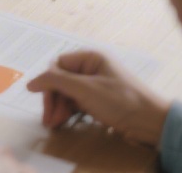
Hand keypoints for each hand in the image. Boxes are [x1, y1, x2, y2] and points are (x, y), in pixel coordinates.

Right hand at [26, 50, 169, 146]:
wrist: (151, 123)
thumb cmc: (121, 101)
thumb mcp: (85, 89)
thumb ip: (55, 82)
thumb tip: (30, 82)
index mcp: (90, 57)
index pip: (58, 66)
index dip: (48, 83)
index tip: (45, 103)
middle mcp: (92, 68)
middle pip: (61, 80)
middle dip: (53, 99)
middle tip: (49, 119)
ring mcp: (96, 84)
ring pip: (68, 92)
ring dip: (59, 107)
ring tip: (55, 124)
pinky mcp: (100, 100)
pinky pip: (77, 102)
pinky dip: (69, 111)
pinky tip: (65, 121)